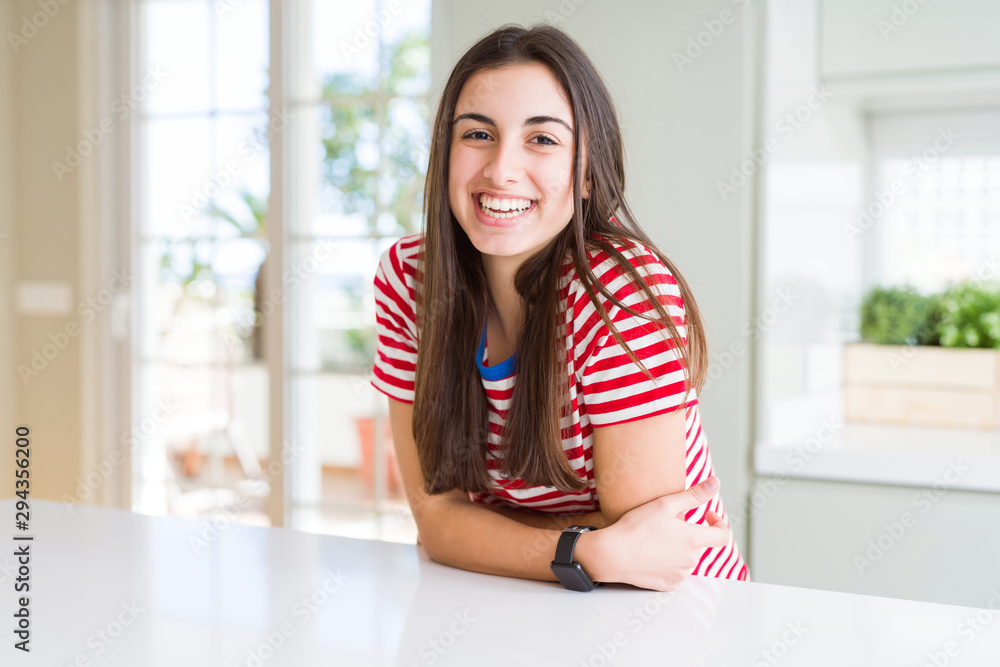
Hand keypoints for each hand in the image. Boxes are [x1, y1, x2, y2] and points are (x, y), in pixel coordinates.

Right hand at [595, 476, 729, 590]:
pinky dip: (667, 563)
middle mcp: (690, 560)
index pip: (722, 535)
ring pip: (686, 559)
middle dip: (688, 533)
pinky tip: (651, 554)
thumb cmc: (636, 527)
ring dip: (678, 548)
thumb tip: (716, 483)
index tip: (706, 516)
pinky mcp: (667, 585)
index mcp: (693, 540)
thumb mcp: (666, 504)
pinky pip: (674, 572)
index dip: (718, 523)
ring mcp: (679, 575)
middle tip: (666, 524)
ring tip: (656, 539)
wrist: (612, 555)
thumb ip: (695, 495)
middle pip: (699, 545)